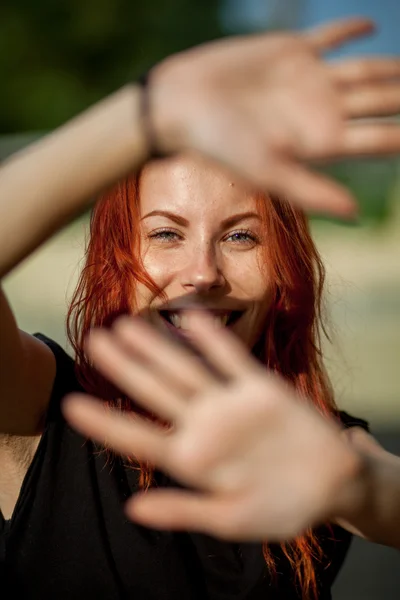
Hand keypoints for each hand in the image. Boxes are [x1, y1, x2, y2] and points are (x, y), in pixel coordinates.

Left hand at [63, 312, 360, 541]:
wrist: (333, 486)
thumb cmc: (282, 509)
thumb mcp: (232, 521)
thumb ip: (184, 511)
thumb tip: (132, 509)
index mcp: (193, 460)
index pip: (139, 437)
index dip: (105, 422)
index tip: (70, 406)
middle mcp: (205, 425)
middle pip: (157, 390)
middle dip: (125, 367)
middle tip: (94, 340)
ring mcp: (231, 404)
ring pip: (187, 368)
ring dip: (158, 346)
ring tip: (127, 325)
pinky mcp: (260, 388)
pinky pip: (232, 359)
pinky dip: (212, 339)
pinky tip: (188, 317)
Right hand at [150, 18, 399, 215]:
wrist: (182, 105)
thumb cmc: (219, 145)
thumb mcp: (267, 172)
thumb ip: (312, 191)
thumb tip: (356, 215)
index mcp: (321, 142)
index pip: (378, 139)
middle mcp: (321, 111)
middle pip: (379, 102)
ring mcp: (308, 80)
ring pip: (364, 71)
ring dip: (391, 68)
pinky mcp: (290, 51)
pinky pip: (330, 38)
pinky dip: (350, 32)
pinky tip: (370, 29)